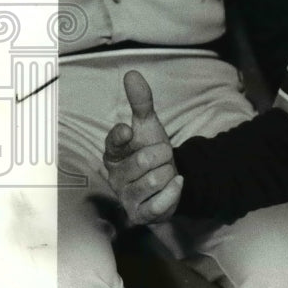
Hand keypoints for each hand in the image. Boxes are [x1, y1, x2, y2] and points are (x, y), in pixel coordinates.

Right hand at [103, 70, 182, 224]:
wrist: (169, 180)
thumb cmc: (151, 150)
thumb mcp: (148, 125)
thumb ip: (140, 101)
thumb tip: (132, 73)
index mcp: (114, 153)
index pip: (113, 144)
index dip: (120, 137)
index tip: (127, 132)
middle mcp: (116, 176)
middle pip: (146, 159)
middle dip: (164, 154)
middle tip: (162, 157)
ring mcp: (127, 197)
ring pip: (156, 178)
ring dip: (170, 172)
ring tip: (165, 173)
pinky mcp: (141, 215)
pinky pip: (161, 202)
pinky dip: (174, 191)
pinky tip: (175, 185)